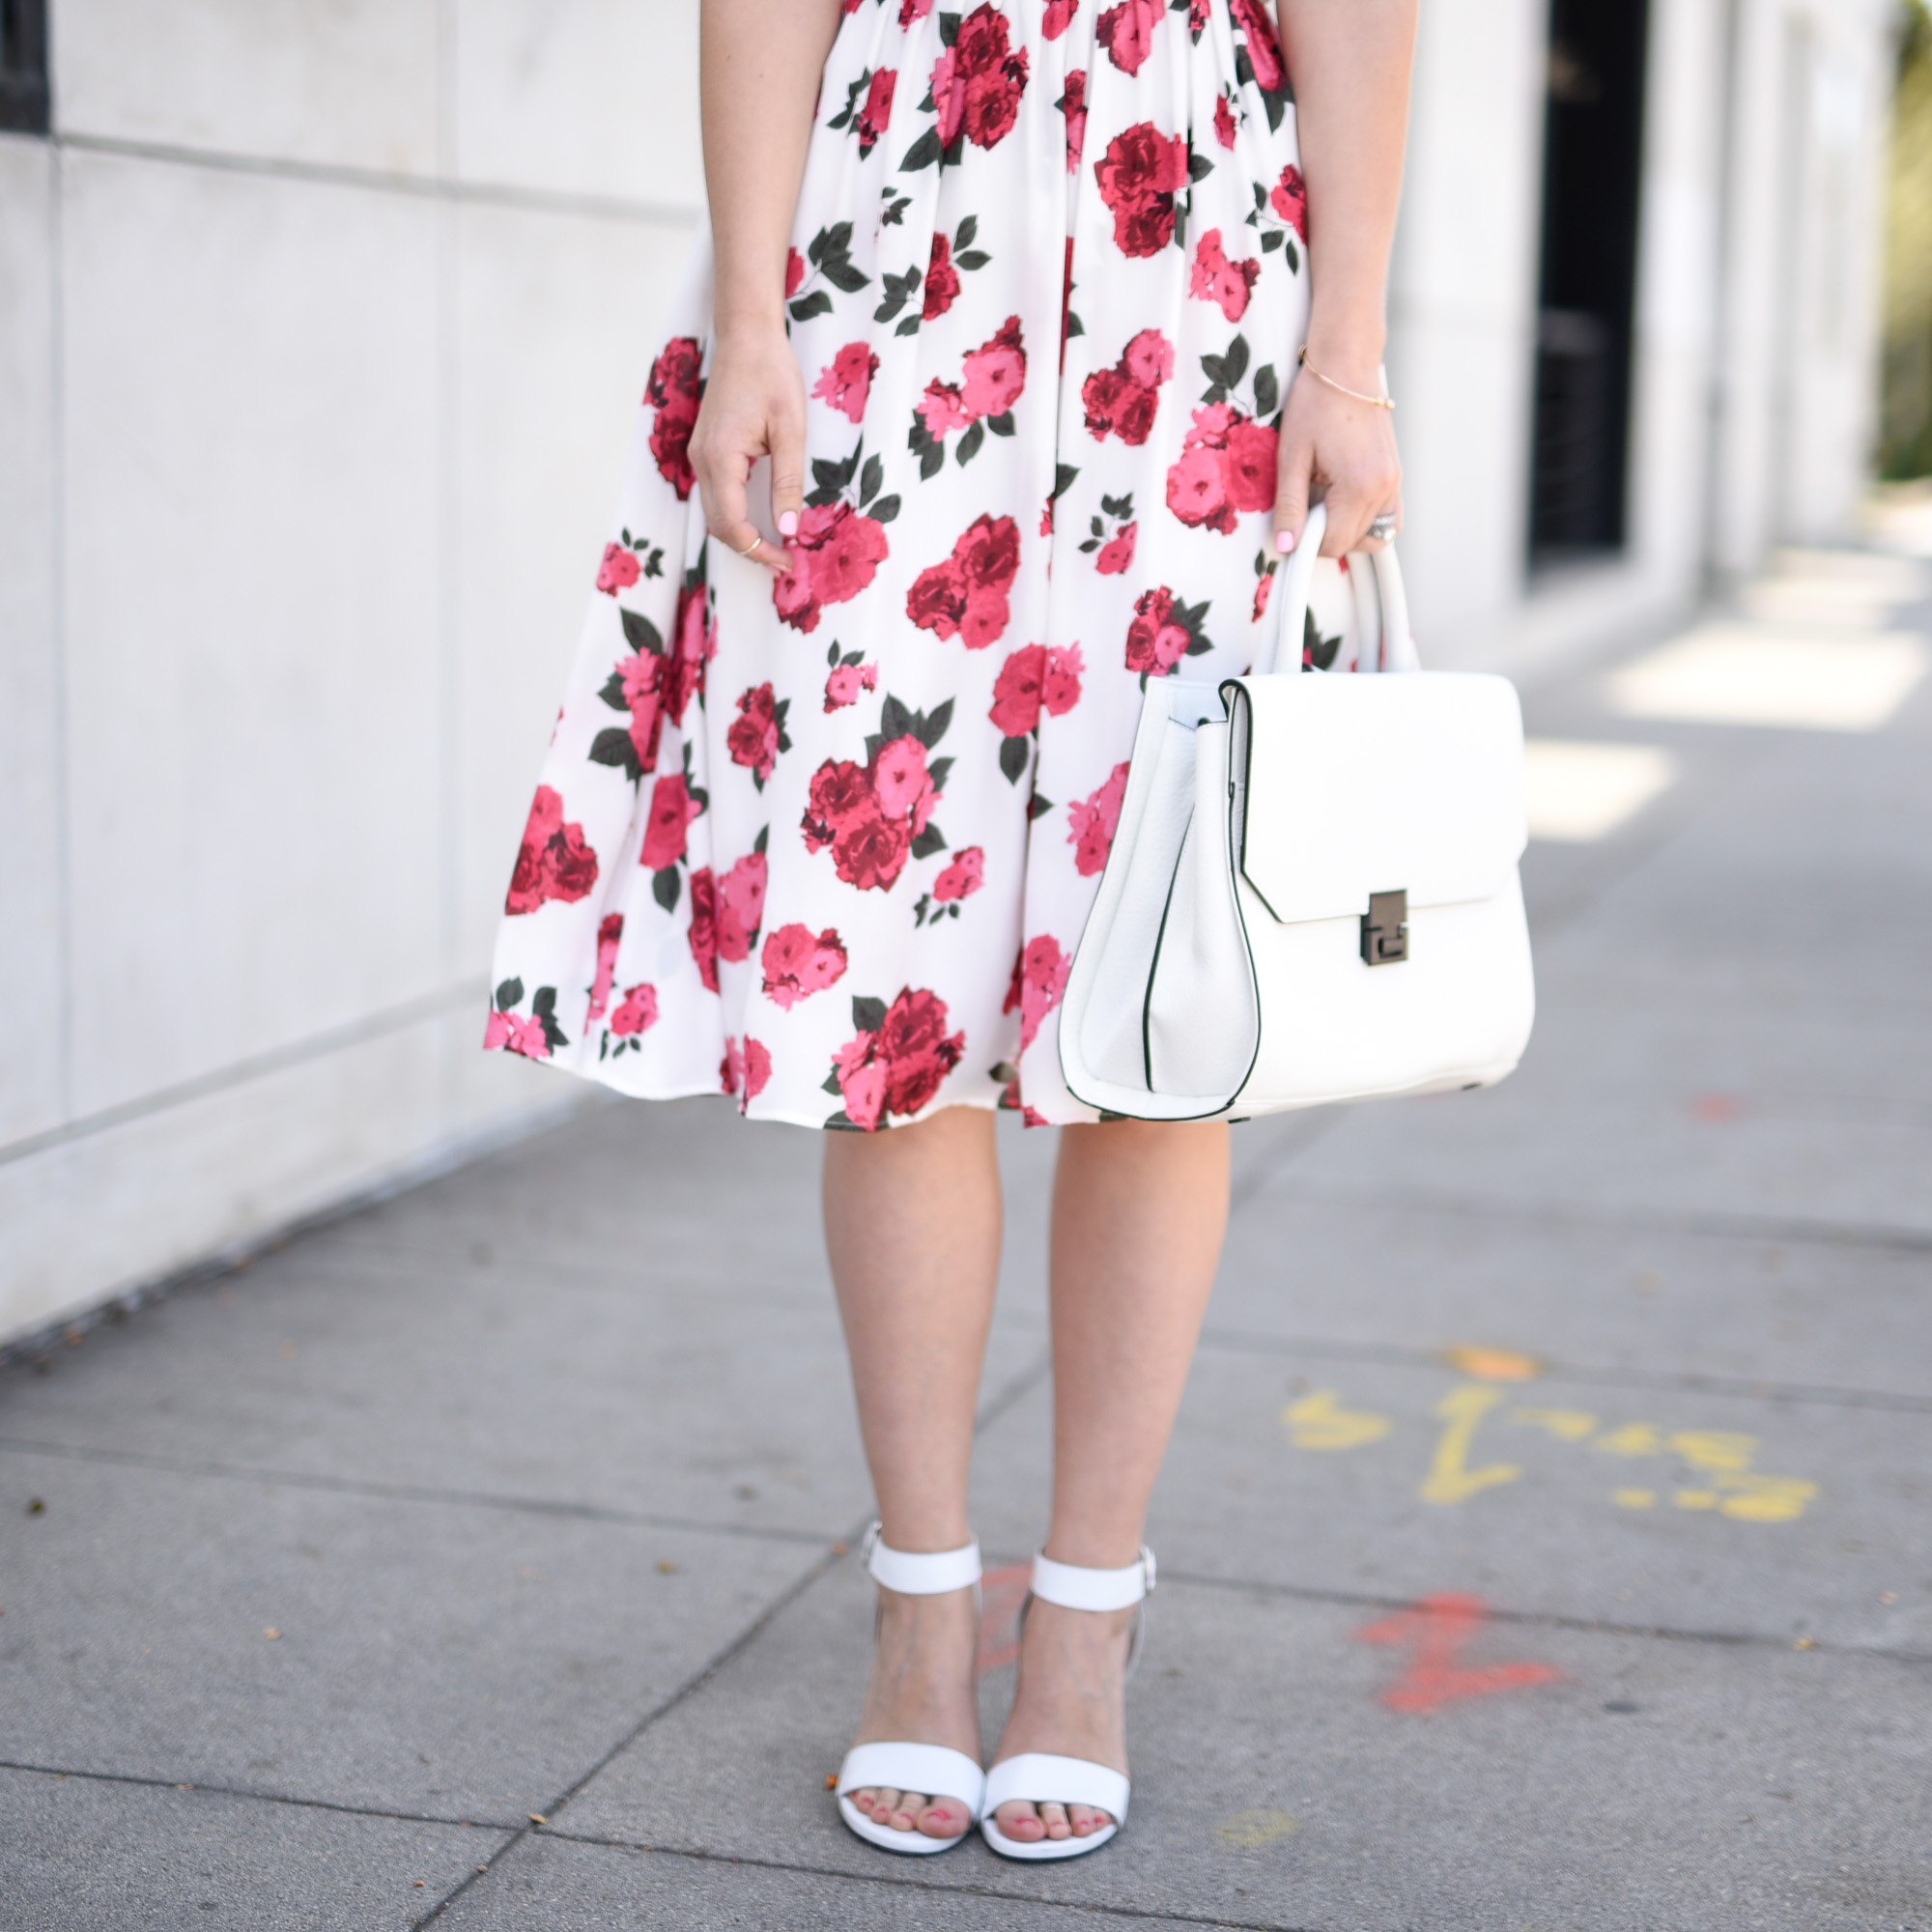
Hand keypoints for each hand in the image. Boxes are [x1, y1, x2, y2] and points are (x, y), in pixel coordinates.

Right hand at [688, 323, 806, 575]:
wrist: (746, 337)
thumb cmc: (772, 375)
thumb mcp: (790, 430)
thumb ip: (788, 482)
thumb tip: (788, 529)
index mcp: (721, 458)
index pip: (733, 524)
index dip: (760, 551)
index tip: (789, 562)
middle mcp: (702, 461)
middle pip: (719, 526)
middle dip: (751, 551)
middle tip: (785, 565)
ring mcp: (700, 455)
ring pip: (715, 513)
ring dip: (742, 536)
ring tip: (776, 549)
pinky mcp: (706, 450)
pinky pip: (717, 496)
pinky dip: (735, 516)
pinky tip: (760, 521)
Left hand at [1272, 355, 1401, 558]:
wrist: (1345, 365)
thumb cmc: (1316, 403)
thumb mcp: (1292, 458)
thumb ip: (1290, 507)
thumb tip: (1285, 547)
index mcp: (1360, 486)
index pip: (1335, 545)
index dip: (1308, 543)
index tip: (1293, 524)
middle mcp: (1385, 488)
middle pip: (1355, 543)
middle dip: (1326, 534)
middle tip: (1306, 503)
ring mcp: (1395, 481)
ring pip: (1376, 535)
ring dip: (1348, 530)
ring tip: (1324, 501)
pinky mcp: (1396, 474)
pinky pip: (1387, 516)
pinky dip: (1366, 519)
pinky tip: (1342, 500)